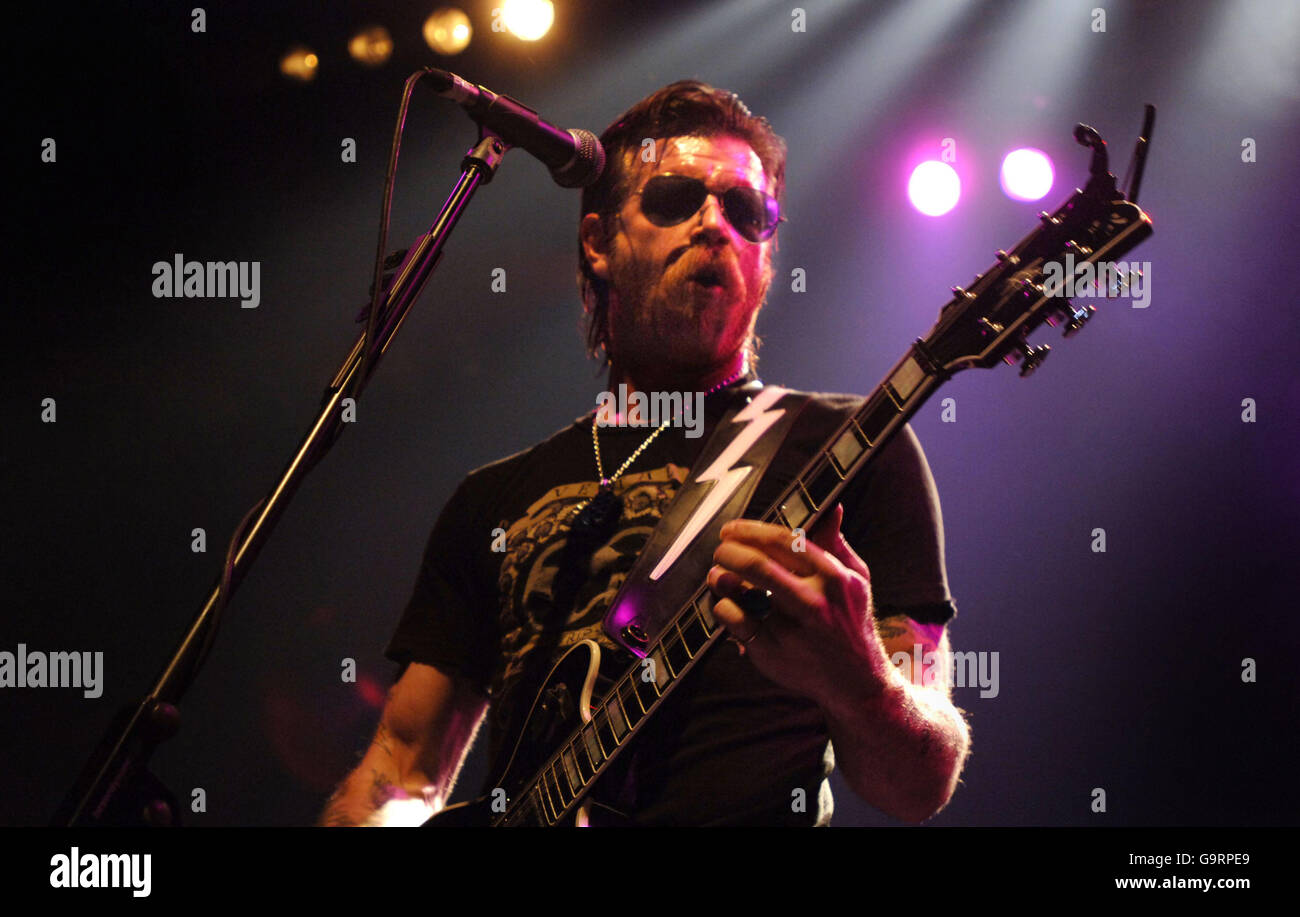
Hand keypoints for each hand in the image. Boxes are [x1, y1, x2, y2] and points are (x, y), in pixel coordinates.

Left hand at [706, 504, 891, 708]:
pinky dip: (723, 607)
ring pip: (740, 593)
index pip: (784, 541)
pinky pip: (734, 621)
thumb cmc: (851, 622)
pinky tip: (725, 603)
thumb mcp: (856, 580)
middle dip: (729, 551)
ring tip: (716, 575)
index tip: (731, 529)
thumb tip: (832, 508)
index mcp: (833, 577)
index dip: (750, 531)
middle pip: (757, 565)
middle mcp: (814, 602)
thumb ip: (836, 544)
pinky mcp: (772, 653)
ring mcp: (791, 630)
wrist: (857, 683)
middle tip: (720, 549)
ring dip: (720, 578)